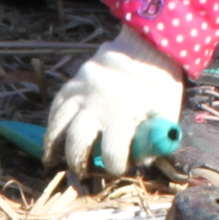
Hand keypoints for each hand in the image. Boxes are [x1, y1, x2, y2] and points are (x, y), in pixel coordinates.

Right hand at [45, 27, 185, 173]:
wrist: (146, 46)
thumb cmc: (160, 84)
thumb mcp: (166, 113)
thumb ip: (154, 140)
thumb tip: (142, 163)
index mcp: (123, 115)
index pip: (112, 154)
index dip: (114, 167)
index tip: (116, 170)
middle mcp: (97, 104)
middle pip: (77, 142)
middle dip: (77, 163)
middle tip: (81, 173)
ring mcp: (82, 91)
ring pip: (59, 123)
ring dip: (53, 145)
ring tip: (52, 160)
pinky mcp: (73, 82)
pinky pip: (56, 105)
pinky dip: (52, 122)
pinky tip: (53, 136)